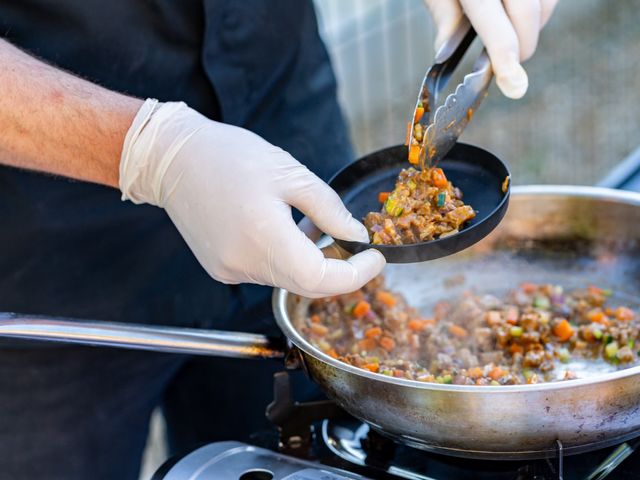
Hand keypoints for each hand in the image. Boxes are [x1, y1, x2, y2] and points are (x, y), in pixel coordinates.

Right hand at [119, 100, 384, 297]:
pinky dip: (285, 259)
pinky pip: (266, 273)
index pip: (321, 279)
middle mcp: (243, 263)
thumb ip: (328, 210)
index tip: (376, 257)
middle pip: (306, 285)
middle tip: (356, 245)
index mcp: (263, 237)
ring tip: (314, 227)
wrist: (171, 159)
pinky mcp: (220, 269)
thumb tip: (356, 236)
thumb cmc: (230, 156)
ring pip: (287, 279)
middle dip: (339, 271)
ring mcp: (229, 270)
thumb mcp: (290, 173)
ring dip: (311, 262)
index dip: (356, 274)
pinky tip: (284, 231)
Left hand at [424, 0, 558, 98]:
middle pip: (529, 17)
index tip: (513, 85)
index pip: (496, 28)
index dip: (506, 59)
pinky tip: (518, 8)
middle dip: (522, 47)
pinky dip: (540, 8)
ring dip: (532, 26)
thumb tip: (443, 53)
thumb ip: (443, 16)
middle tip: (508, 64)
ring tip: (507, 27)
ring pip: (545, 5)